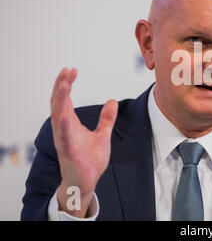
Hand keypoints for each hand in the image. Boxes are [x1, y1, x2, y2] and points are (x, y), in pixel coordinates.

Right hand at [50, 67, 117, 217]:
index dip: (66, 84)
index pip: (64, 99)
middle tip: (66, 70)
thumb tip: (112, 101)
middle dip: (61, 85)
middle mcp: (64, 129)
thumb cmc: (90, 160)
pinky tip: (65, 113)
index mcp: (70, 124)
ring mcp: (64, 139)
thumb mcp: (103, 134)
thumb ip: (107, 118)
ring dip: (60, 99)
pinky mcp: (68, 151)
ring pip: (58, 115)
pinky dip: (64, 124)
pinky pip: (64, 136)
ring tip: (64, 83)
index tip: (72, 70)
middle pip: (58, 103)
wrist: (86, 182)